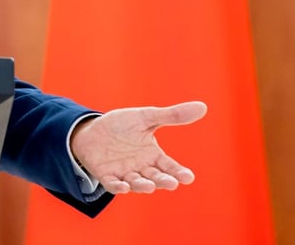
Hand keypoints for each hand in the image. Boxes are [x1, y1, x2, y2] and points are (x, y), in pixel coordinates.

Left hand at [70, 101, 206, 193]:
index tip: (188, 177)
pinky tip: (123, 187)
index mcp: (153, 156)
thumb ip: (171, 115)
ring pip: (136, 183)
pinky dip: (118, 186)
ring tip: (149, 186)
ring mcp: (124, 173)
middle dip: (163, 181)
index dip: (179, 172)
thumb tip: (202, 107)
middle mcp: (141, 168)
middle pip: (155, 177)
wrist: (92, 131)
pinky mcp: (107, 175)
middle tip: (172, 183)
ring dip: (142, 185)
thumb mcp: (146, 117)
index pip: (169, 167)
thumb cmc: (122, 126)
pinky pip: (113, 184)